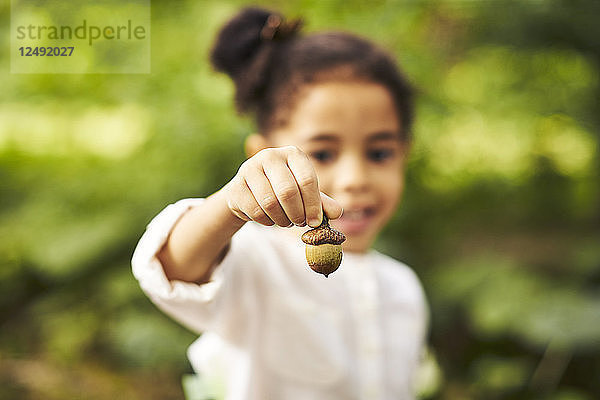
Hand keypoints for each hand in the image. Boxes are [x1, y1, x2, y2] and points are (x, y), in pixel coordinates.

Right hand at [223, 146, 341, 227]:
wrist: (250, 193)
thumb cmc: (284, 191)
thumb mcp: (305, 195)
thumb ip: (322, 203)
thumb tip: (337, 212)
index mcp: (293, 154)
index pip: (307, 180)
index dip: (313, 205)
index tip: (315, 222)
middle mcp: (270, 155)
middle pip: (287, 192)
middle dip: (297, 214)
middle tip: (300, 223)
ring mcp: (250, 168)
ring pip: (270, 203)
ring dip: (282, 219)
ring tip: (286, 221)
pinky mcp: (236, 186)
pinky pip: (255, 211)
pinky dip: (266, 221)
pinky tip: (270, 219)